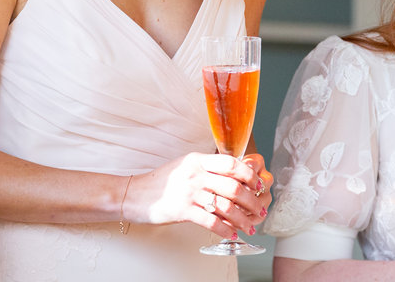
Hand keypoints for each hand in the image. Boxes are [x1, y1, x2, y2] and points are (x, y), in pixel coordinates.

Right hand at [123, 152, 267, 238]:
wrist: (134, 194)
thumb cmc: (161, 182)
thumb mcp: (185, 166)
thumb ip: (207, 167)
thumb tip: (233, 174)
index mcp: (198, 160)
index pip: (231, 163)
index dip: (249, 175)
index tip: (259, 185)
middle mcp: (195, 174)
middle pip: (233, 186)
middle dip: (251, 201)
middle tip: (260, 211)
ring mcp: (188, 192)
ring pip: (225, 206)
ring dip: (242, 219)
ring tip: (249, 226)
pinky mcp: (181, 210)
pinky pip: (210, 221)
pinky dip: (224, 229)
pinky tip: (231, 234)